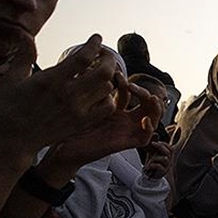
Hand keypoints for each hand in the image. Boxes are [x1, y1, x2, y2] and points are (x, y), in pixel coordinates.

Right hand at [0, 34, 123, 156]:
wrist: (10, 141)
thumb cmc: (6, 109)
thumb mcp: (11, 80)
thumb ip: (23, 57)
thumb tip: (26, 36)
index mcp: (51, 80)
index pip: (82, 57)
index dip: (93, 45)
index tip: (96, 38)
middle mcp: (68, 95)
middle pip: (103, 72)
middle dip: (108, 59)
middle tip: (105, 54)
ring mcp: (77, 110)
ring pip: (107, 88)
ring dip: (108, 77)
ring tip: (103, 72)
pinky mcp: (81, 123)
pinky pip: (107, 108)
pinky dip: (109, 98)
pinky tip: (101, 93)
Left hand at [42, 80, 163, 170]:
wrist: (62, 150)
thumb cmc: (67, 127)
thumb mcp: (81, 103)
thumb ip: (89, 89)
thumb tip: (90, 67)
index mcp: (112, 109)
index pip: (129, 93)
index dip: (126, 83)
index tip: (116, 74)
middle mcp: (122, 120)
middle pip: (145, 104)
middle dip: (144, 92)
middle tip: (132, 86)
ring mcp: (125, 131)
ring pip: (152, 118)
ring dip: (156, 107)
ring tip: (151, 98)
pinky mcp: (125, 144)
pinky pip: (145, 138)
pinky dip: (150, 128)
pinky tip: (144, 120)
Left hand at [142, 140, 172, 178]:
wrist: (149, 175)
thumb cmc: (152, 163)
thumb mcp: (153, 152)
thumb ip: (155, 144)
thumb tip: (155, 134)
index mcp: (168, 155)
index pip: (171, 147)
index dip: (165, 143)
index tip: (156, 142)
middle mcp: (169, 160)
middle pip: (170, 151)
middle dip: (160, 146)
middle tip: (152, 143)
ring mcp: (167, 166)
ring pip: (164, 158)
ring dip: (155, 157)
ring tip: (149, 160)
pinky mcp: (163, 172)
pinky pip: (159, 166)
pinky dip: (152, 165)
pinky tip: (148, 166)